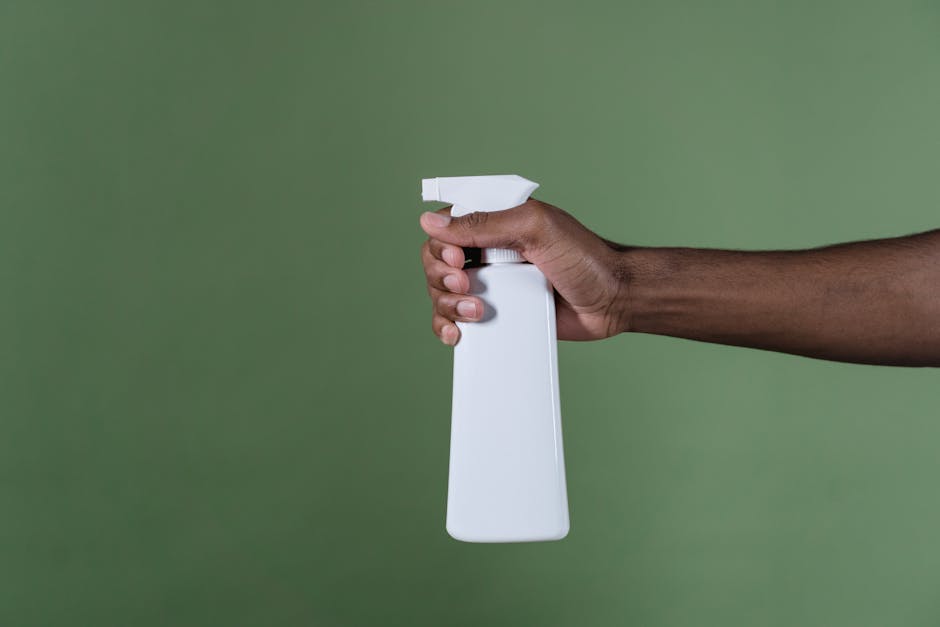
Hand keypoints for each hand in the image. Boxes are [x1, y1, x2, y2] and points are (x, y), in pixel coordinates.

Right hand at [419, 199, 629, 344]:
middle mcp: (488, 251)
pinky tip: (458, 334)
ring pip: (441, 294)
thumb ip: (485, 223)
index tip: (458, 260)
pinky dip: (449, 327)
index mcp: (495, 222)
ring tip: (476, 312)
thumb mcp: (535, 228)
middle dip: (441, 277)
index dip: (441, 245)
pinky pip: (457, 321)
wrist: (613, 300)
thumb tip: (431, 222)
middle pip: (436, 262)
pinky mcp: (497, 314)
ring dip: (447, 304)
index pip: (445, 227)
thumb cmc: (584, 258)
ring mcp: (491, 284)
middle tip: (467, 285)